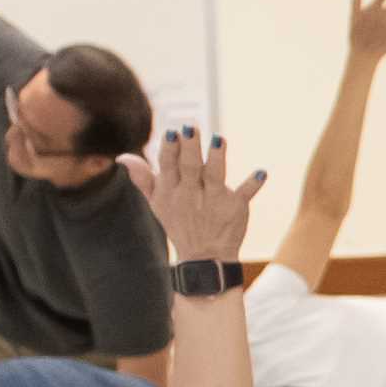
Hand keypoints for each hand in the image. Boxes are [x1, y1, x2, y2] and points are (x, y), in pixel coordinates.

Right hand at [128, 123, 262, 268]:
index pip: (168, 166)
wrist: (204, 257)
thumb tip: (123, 157)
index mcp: (171, 191)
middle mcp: (191, 194)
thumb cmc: (179, 223)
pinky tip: (262, 173)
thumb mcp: (157, 203)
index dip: (169, 149)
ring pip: (215, 176)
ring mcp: (214, 201)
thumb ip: (143, 178)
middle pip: (190, 167)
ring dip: (217, 158)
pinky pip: (244, 194)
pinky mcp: (235, 208)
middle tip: (191, 129)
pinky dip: (253, 184)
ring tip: (220, 140)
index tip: (172, 132)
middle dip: (189, 148)